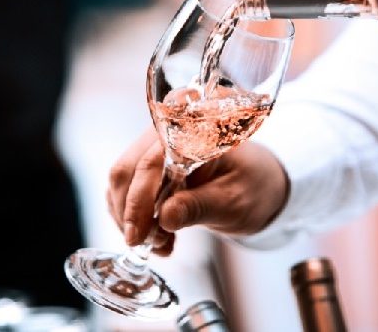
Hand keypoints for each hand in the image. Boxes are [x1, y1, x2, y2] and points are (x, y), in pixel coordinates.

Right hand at [107, 127, 289, 255]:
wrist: (256, 182)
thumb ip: (200, 207)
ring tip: (160, 244)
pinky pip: (126, 190)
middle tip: (149, 245)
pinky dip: (134, 217)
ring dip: (130, 218)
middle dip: (131, 214)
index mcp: (191, 133)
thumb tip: (165, 218)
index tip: (137, 237)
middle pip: (126, 171)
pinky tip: (156, 236)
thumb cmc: (252, 186)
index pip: (149, 164)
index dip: (137, 202)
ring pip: (121, 182)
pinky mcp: (147, 166)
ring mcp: (153, 148)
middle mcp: (166, 132)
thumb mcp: (234, 201)